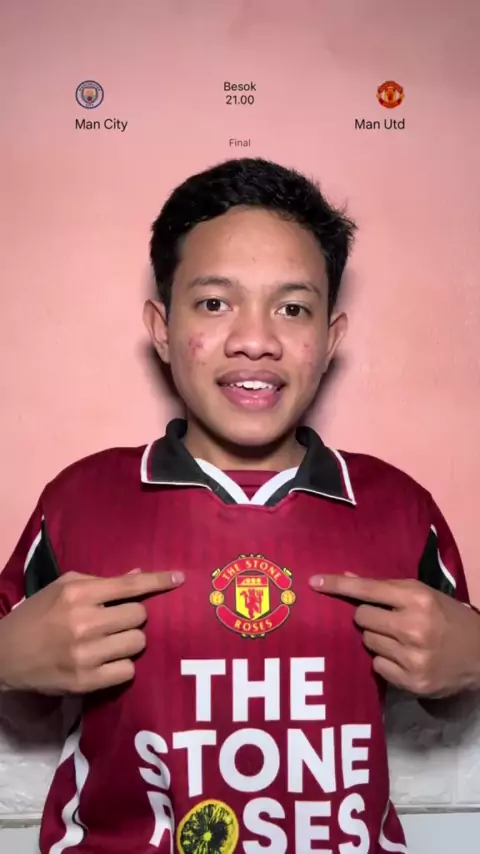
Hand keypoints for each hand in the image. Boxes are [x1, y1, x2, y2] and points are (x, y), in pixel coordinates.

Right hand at [0, 570, 183, 694]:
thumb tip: (138, 576)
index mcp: (78, 593)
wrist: (5, 655)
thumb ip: (101, 582)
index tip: (180, 579)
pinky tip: (106, 661)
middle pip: (139, 616)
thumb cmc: (37, 615)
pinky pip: (128, 670)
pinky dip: (122, 665)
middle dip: (133, 617)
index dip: (158, 582)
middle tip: (116, 621)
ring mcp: (86, 654)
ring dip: (129, 641)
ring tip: (110, 641)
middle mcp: (84, 622)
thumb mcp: (62, 588)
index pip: (129, 586)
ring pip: (137, 642)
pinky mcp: (86, 681)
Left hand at [309, 574, 479, 697]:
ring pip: (367, 642)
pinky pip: (377, 666)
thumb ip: (386, 588)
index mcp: (418, 599)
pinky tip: (404, 659)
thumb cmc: (448, 618)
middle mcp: (413, 627)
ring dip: (377, 640)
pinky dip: (385, 661)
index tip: (314, 582)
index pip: (368, 589)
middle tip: (387, 620)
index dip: (339, 585)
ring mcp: (412, 657)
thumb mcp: (423, 595)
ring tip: (400, 640)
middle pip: (361, 617)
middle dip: (368, 617)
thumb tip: (347, 576)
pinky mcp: (411, 682)